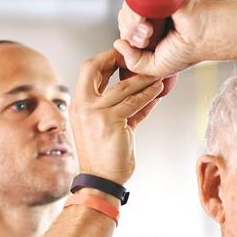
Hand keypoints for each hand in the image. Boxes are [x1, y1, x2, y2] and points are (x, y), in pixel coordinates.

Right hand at [69, 48, 162, 184]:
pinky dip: (148, 95)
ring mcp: (95, 113)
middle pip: (94, 67)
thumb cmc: (104, 157)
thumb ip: (123, 108)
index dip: (105, 59)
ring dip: (143, 78)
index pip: (88, 71)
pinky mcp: (110, 121)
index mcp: (78, 105)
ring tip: (157, 74)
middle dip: (116, 57)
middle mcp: (82, 105)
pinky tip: (158, 91)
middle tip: (136, 56)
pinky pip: (134, 103)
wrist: (100, 180)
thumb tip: (143, 93)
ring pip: (122, 86)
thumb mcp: (108, 127)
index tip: (122, 55)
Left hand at [115, 0, 236, 77]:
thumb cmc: (187, 52)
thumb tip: (117, 44)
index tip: (142, 47)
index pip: (126, 32)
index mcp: (149, 33)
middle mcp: (150, 17)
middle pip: (124, 19)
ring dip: (132, 23)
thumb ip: (135, 63)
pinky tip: (144, 20)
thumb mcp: (156, 68)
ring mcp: (153, 2)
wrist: (205, 35)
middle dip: (129, 32)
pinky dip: (134, 9)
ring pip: (128, 8)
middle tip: (147, 39)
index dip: (127, 40)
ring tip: (149, 32)